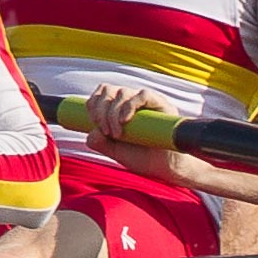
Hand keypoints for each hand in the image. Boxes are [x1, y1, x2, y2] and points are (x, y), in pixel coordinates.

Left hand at [81, 84, 208, 183]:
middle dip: (100, 112)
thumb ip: (100, 143)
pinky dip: (130, 106)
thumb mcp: (115, 151)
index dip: (93, 104)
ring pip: (122, 92)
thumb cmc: (141, 157)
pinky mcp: (161, 104)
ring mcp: (146, 102)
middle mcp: (131, 101)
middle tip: (106, 133)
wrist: (165, 167)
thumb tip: (91, 133)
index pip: (100, 93)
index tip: (93, 123)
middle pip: (108, 90)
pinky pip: (143, 95)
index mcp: (118, 108)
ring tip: (117, 135)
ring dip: (113, 114)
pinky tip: (126, 121)